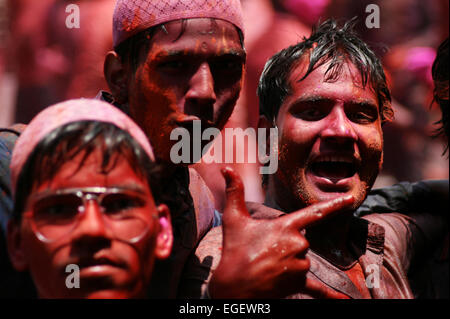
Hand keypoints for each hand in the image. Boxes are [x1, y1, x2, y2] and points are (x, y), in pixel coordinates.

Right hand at [208, 167, 353, 298]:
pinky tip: (344, 302)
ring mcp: (300, 265)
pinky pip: (318, 289)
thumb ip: (234, 191)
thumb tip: (225, 168)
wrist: (233, 285)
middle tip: (264, 251)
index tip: (351, 199)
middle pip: (301, 240)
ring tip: (268, 266)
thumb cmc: (234, 250)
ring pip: (302, 259)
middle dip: (285, 244)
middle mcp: (298, 245)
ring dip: (289, 261)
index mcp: (286, 226)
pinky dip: (330, 296)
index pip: (315, 212)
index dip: (334, 204)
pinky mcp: (298, 283)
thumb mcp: (233, 219)